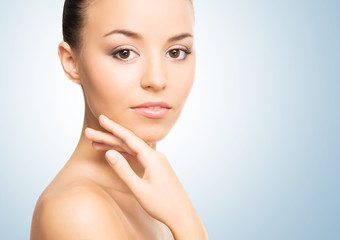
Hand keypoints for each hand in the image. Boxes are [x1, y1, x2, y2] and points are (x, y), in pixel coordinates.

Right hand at [84, 114, 207, 239]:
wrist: (182, 214)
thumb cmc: (162, 204)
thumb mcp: (139, 189)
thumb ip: (123, 170)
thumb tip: (109, 153)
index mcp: (152, 158)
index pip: (129, 138)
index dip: (113, 128)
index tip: (101, 118)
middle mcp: (155, 156)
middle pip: (128, 143)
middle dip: (108, 137)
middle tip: (89, 133)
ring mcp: (156, 161)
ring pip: (131, 150)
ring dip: (114, 146)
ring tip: (95, 144)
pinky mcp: (155, 167)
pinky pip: (137, 157)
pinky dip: (124, 155)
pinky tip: (113, 153)